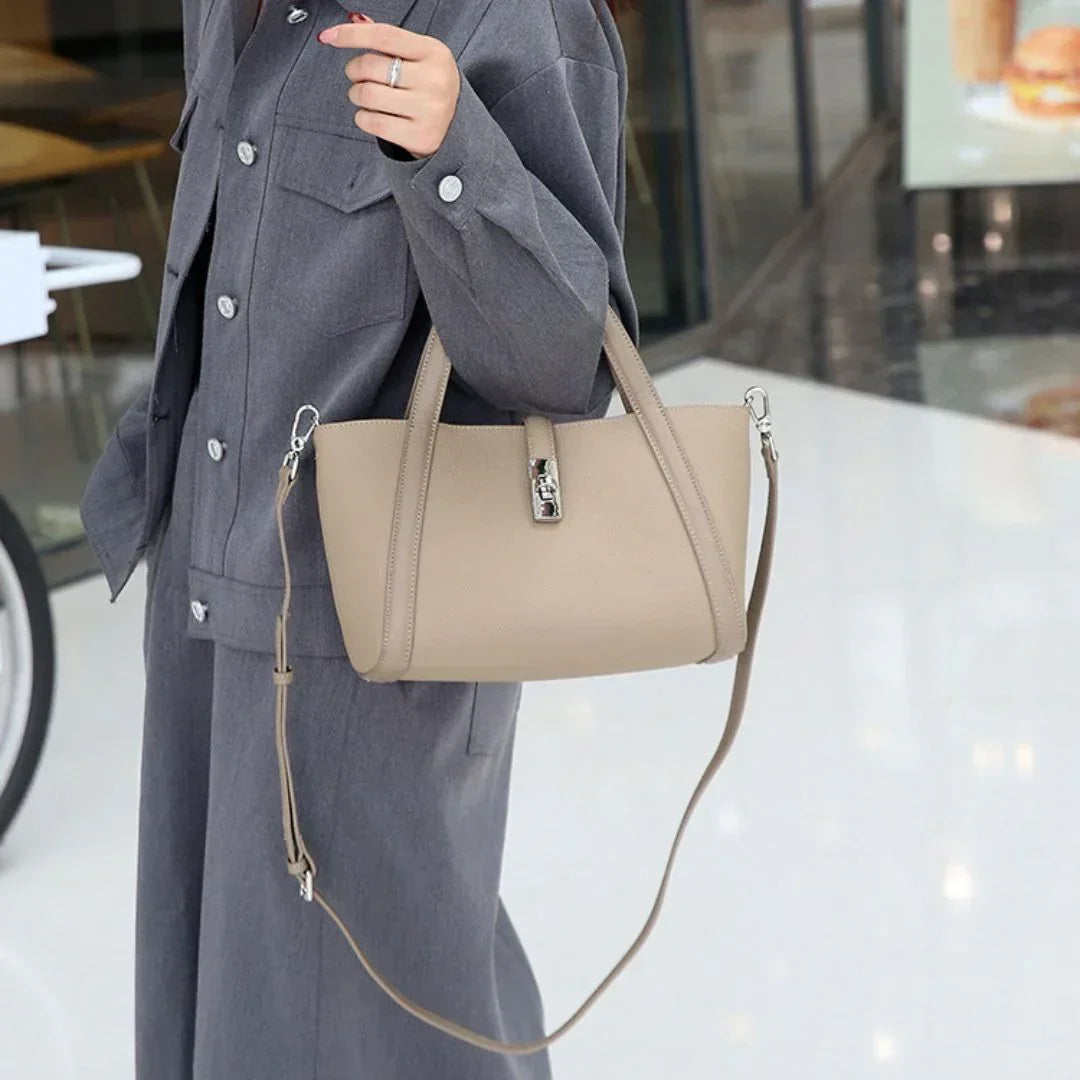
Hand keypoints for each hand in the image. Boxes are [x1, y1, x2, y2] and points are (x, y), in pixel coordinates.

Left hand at [318, 19, 460, 158]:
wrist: (455, 128)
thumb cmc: (431, 88)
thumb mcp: (419, 58)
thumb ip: (388, 40)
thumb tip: (354, 21)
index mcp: (434, 52)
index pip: (384, 36)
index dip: (352, 34)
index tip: (330, 36)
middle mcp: (434, 80)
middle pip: (371, 66)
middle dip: (354, 70)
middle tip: (357, 76)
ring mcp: (429, 110)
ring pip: (368, 95)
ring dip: (356, 94)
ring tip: (362, 95)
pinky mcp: (420, 136)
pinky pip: (373, 122)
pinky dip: (363, 118)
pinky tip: (371, 115)